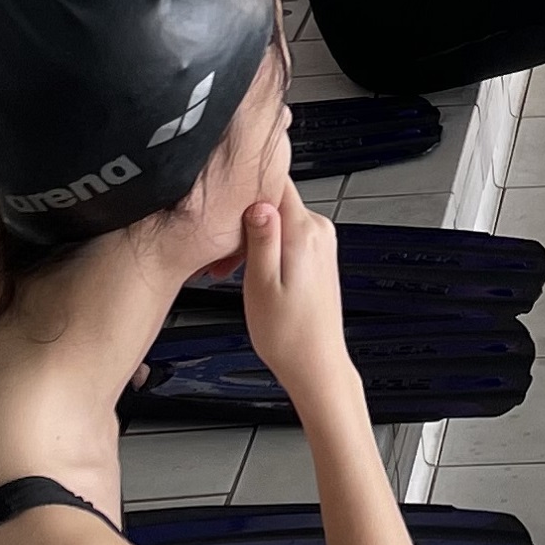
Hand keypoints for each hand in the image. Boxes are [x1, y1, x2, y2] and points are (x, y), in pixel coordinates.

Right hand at [233, 187, 351, 405]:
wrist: (315, 364)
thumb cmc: (288, 334)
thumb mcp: (261, 284)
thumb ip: (261, 238)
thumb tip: (258, 200)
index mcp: (304, 232)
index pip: (275, 181)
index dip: (246, 186)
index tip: (225, 202)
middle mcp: (319, 231)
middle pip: (273, 202)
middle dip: (244, 221)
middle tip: (223, 255)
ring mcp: (321, 243)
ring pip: (278, 221)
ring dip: (252, 238)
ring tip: (233, 271)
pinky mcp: (318, 256)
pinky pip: (287, 237)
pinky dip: (266, 250)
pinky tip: (252, 274)